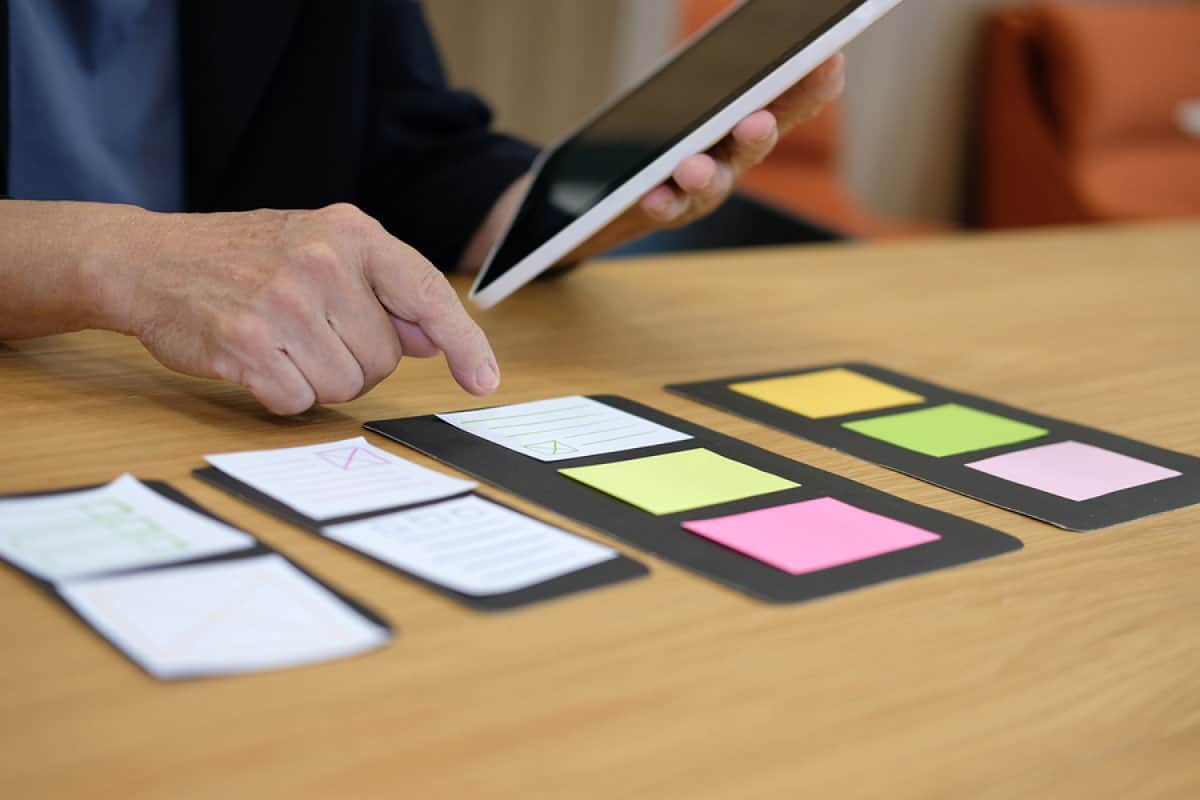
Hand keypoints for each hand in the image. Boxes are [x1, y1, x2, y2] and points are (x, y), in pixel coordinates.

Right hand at [101, 204, 498, 413]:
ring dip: (318, 379)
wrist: (150, 260)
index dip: (464, 342)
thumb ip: (383, 290)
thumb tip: (437, 337)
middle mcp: (322, 263)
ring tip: (282, 341)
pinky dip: (283, 394)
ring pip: (346, 386)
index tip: (484, 380)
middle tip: (312, 332)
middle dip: (356, 360)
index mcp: (352, 233)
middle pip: (385, 358)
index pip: (428, 293)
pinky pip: (299, 401)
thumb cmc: (246, 257)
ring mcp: (283, 304)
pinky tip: (257, 360)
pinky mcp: (246, 346)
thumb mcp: (320, 248)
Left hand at [632, 52, 845, 231]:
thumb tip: (754, 27)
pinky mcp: (672, 206)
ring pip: (712, 181)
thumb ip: (731, 71)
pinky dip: (662, 202)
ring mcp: (708, 184)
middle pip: (756, 142)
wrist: (636, 185)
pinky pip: (668, 206)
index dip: (815, 85)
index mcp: (756, 115)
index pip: (794, 100)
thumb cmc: (683, 124)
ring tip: (692, 170)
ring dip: (705, 176)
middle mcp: (739, 153)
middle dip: (759, 132)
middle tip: (758, 122)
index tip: (832, 60)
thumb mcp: (709, 93)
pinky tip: (651, 196)